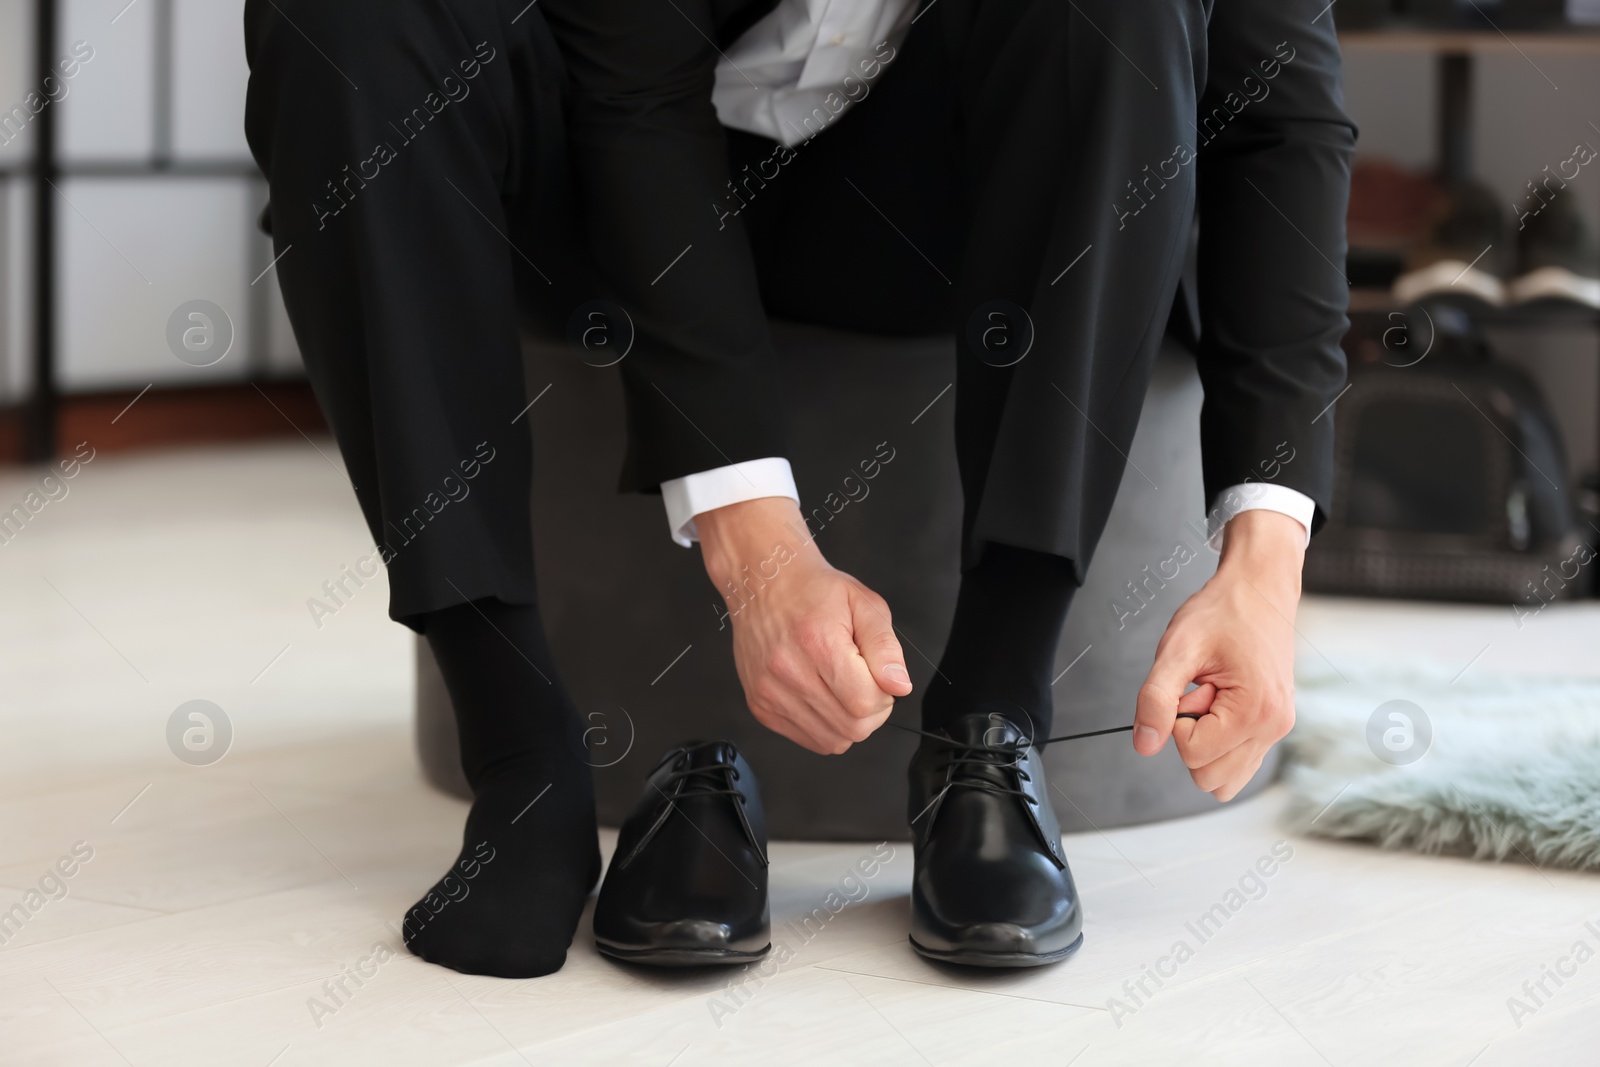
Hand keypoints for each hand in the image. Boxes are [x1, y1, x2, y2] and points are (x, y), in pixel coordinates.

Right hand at [697, 497, 913, 753]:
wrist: (763, 583)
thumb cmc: (814, 590)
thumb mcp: (864, 604)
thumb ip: (886, 648)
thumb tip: (899, 686)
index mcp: (819, 644)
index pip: (865, 703)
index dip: (884, 696)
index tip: (877, 676)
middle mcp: (789, 672)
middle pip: (851, 728)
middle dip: (870, 712)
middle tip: (863, 681)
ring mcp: (770, 693)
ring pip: (831, 741)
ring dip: (847, 722)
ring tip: (841, 688)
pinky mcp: (760, 706)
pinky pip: (807, 739)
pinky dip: (824, 726)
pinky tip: (821, 695)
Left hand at [1132, 509, 1303, 800]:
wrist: (1258, 589)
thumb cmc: (1224, 611)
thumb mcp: (1177, 649)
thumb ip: (1155, 699)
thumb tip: (1144, 744)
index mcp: (1256, 711)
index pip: (1194, 755)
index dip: (1177, 721)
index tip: (1190, 686)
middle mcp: (1274, 727)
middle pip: (1209, 777)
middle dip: (1192, 735)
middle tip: (1200, 689)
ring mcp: (1277, 728)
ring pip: (1225, 777)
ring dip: (1206, 740)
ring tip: (1211, 693)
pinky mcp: (1273, 724)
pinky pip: (1237, 759)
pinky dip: (1220, 738)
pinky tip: (1221, 699)